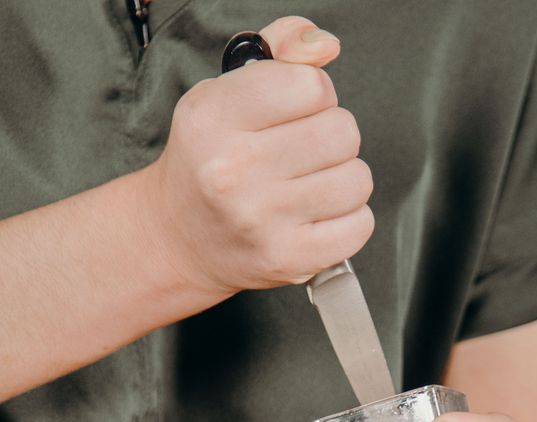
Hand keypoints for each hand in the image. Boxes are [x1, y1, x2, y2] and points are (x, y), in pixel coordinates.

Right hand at [142, 16, 374, 295]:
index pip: (312, 85)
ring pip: (357, 179)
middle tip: (299, 152)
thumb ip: (280, 50)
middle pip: (341, 131)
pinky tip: (316, 215)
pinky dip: (348, 219)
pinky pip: (359, 225)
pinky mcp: (286, 259)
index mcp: (213, 118)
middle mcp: (232, 170)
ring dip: (342, 178)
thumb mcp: (225, 91)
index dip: (312, 94)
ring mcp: (260, 220)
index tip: (292, 112)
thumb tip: (327, 47)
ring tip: (308, 184)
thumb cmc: (209, 158)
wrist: (177, 238)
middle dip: (330, 136)